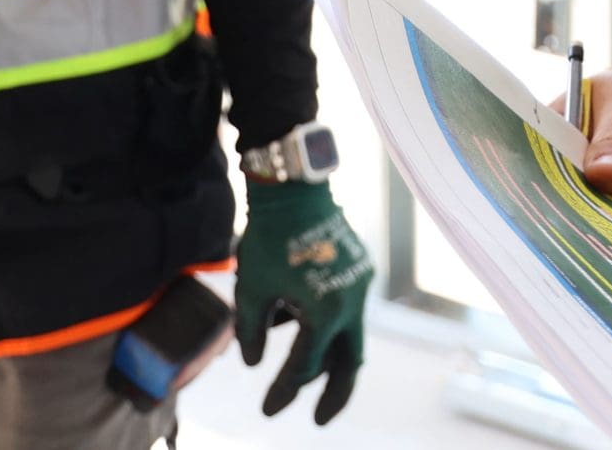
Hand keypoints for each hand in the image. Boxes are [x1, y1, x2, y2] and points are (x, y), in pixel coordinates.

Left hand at [234, 181, 372, 424]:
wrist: (297, 189)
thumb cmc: (269, 238)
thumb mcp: (251, 291)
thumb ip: (250, 332)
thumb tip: (252, 363)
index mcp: (326, 312)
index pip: (305, 367)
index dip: (285, 391)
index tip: (268, 410)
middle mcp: (353, 302)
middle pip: (350, 363)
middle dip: (335, 395)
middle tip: (320, 421)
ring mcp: (361, 284)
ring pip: (352, 337)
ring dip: (332, 360)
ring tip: (310, 376)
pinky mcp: (360, 269)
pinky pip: (348, 311)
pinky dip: (330, 329)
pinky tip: (306, 328)